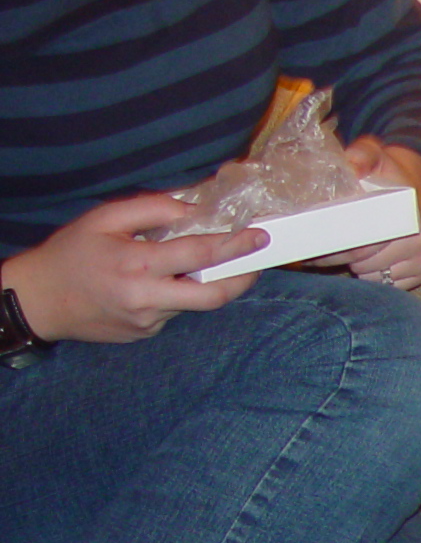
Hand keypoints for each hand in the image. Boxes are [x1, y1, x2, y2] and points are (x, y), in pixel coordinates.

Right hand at [3, 196, 266, 342]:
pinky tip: (162, 284)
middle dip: (242, 279)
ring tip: (211, 266)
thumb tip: (193, 209)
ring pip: (195, 303)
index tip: (258, 236)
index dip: (235, 245)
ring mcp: (149, 320)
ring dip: (208, 284)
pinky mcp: (147, 333)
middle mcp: (147, 297)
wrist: (40, 300)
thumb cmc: (70, 253)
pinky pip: (175, 311)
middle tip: (256, 263)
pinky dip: (179, 295)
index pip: (199, 255)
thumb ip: (151, 209)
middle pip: (213, 295)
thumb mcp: (103, 219)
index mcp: (137, 263)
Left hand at [324, 139, 420, 290]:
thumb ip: (362, 154)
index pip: (365, 245)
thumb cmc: (389, 174)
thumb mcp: (375, 156)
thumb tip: (352, 163)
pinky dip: (371, 278)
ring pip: (374, 277)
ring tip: (340, 256)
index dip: (335, 249)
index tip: (312, 248)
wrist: (417, 188)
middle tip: (314, 255)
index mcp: (410, 218)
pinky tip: (362, 263)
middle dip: (337, 260)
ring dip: (354, 270)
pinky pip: (388, 285)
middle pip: (366, 263)